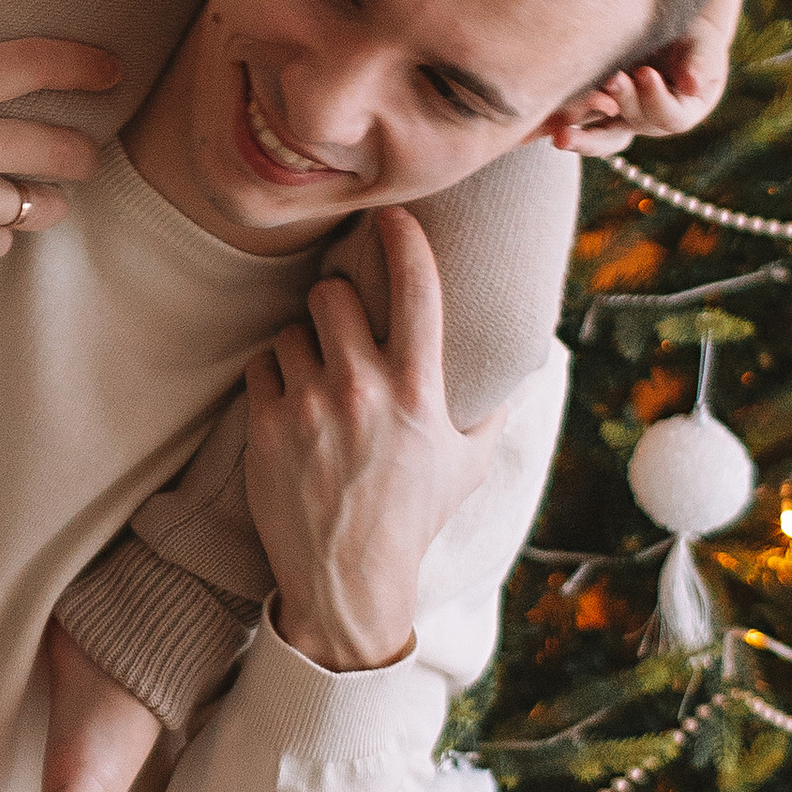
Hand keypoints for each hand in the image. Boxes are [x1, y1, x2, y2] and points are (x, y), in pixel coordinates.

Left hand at [244, 211, 498, 670]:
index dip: (402, 240)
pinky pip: (262, 364)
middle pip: (331, 294)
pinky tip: (292, 405)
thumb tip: (529, 358)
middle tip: (340, 322)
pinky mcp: (266, 426)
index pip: (415, 290)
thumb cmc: (415, 515)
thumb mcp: (470, 460)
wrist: (348, 576)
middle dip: (334, 301)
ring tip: (318, 378)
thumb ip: (495, 404)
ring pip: (292, 330)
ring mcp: (310, 407)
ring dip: (303, 345)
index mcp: (418, 391)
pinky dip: (274, 377)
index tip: (392, 214)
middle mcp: (363, 390)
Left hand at [548, 24, 727, 156]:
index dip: (656, 98)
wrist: (667, 26)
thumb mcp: (703, 46)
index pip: (668, 117)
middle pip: (629, 131)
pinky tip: (539, 124)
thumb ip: (701, 63)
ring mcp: (617, 116)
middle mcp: (645, 121)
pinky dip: (558, 122)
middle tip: (608, 84)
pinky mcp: (593, 104)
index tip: (645, 73)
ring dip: (579, 138)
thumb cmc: (693, 35)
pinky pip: (575, 118)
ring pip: (598, 137)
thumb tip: (694, 86)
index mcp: (679, 113)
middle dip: (616, 111)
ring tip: (560, 136)